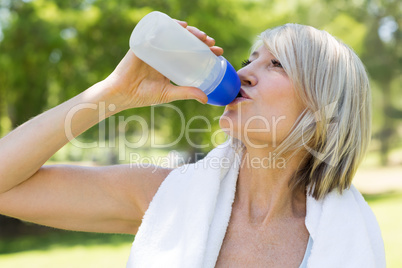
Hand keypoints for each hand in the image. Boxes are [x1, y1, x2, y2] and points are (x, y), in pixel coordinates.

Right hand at [103, 20, 223, 109]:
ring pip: (175, 34)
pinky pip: (157, 30)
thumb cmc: (143, 95)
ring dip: (190, 31)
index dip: (205, 51)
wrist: (122, 93)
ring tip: (200, 35)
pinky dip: (170, 25)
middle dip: (200, 39)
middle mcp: (164, 53)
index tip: (218, 52)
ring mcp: (154, 47)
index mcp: (171, 64)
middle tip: (211, 42)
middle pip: (185, 41)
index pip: (192, 54)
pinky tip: (181, 26)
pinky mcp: (144, 43)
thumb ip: (186, 93)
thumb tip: (206, 99)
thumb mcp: (169, 94)